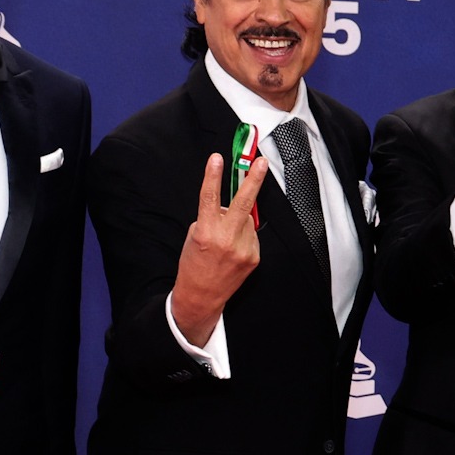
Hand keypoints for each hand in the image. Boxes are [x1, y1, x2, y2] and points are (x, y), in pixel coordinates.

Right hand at [169, 154, 268, 345]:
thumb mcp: (194, 235)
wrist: (202, 295)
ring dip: (238, 221)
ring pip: (247, 220)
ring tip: (226, 238)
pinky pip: (251, 235)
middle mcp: (227, 239)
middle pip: (244, 203)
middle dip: (254, 180)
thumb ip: (210, 217)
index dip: (213, 175)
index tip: (217, 158)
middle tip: (261, 162)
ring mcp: (243, 248)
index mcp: (207, 231)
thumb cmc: (193, 264)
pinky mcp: (254, 257)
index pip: (210, 197)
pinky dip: (243, 236)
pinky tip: (233, 250)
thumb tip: (227, 206)